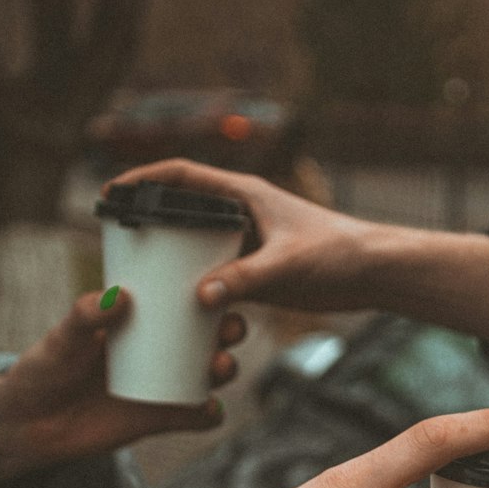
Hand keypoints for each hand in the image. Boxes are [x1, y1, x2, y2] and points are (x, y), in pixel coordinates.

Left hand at [0, 288, 244, 485]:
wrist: (30, 423)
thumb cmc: (44, 369)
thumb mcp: (61, 338)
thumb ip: (85, 316)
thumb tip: (119, 296)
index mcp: (141, 320)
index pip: (184, 301)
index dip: (210, 293)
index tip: (217, 287)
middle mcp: (160, 350)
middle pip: (209, 336)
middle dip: (229, 331)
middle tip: (227, 332)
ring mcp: (163, 384)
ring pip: (209, 374)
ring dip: (223, 369)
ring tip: (217, 367)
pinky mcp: (160, 418)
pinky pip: (195, 417)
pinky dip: (208, 415)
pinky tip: (208, 410)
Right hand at [106, 159, 488, 340]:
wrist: (377, 273)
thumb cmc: (339, 254)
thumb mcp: (288, 265)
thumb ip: (245, 280)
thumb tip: (201, 298)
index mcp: (244, 194)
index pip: (181, 175)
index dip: (142, 179)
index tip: (110, 191)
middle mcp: (243, 213)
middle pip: (182, 211)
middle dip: (148, 225)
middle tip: (115, 245)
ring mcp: (250, 242)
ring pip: (197, 247)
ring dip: (171, 262)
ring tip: (138, 282)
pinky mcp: (260, 270)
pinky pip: (217, 276)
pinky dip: (197, 289)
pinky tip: (178, 312)